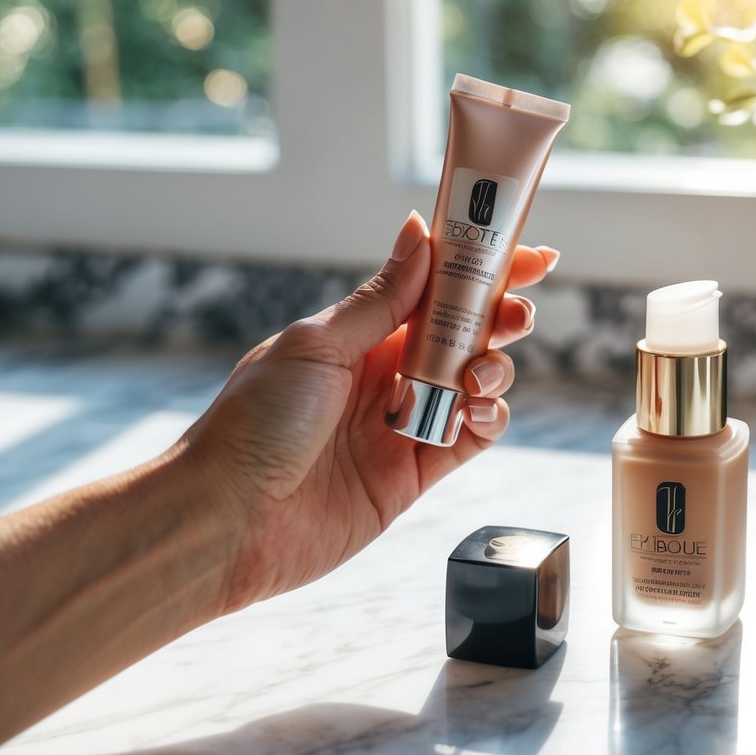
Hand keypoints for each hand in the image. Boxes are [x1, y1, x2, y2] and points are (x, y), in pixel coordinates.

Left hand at [179, 211, 558, 612]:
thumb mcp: (317, 345)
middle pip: (462, 335)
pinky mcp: (413, 476)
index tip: (527, 254)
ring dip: (493, 368)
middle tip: (516, 312)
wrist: (228, 519)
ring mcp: (401, 425)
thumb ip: (380, 299)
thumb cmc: (253, 424)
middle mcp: (383, 376)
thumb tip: (420, 235)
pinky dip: (487, 420)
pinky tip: (477, 410)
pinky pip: (469, 440)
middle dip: (498, 316)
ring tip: (479, 373)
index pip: (431, 291)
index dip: (479, 270)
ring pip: (474, 385)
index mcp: (358, 336)